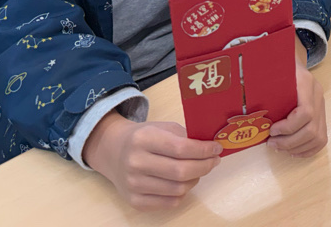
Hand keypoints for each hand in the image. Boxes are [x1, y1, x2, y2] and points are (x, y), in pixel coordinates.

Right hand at [84, 113, 220, 210]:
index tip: (216, 148)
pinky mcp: (135, 202)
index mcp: (144, 139)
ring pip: (178, 189)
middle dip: (205, 166)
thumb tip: (212, 148)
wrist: (113, 151)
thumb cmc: (144, 137)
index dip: (204, 150)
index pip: (181, 148)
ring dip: (195, 179)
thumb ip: (185, 136)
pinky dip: (183, 193)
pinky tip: (184, 182)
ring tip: (198, 170)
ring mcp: (133, 185)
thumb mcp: (162, 127)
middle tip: (214, 161)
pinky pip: (170, 203)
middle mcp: (136, 162)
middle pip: (181, 171)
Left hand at [268, 41, 326, 156]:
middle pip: (312, 129)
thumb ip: (260, 78)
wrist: (293, 60)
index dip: (289, 127)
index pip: (306, 112)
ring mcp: (321, 105)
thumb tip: (240, 91)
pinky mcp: (322, 114)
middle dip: (290, 142)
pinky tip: (293, 151)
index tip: (271, 131)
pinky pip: (322, 138)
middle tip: (271, 144)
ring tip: (280, 148)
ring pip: (318, 137)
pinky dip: (308, 149)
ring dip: (298, 148)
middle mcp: (317, 95)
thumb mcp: (269, 67)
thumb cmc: (278, 64)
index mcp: (306, 82)